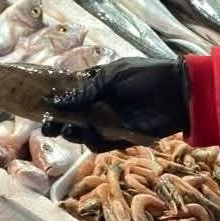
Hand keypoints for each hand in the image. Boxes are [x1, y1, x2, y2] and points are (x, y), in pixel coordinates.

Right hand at [40, 57, 189, 150]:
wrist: (178, 92)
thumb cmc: (146, 76)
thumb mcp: (112, 77)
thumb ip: (85, 90)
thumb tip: (55, 101)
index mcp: (96, 87)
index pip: (69, 96)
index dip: (54, 101)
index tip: (41, 105)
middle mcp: (99, 106)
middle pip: (71, 118)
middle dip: (57, 122)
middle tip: (48, 125)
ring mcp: (109, 123)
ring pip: (82, 133)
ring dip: (73, 133)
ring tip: (69, 129)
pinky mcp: (121, 139)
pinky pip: (100, 144)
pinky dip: (92, 142)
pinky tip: (90, 134)